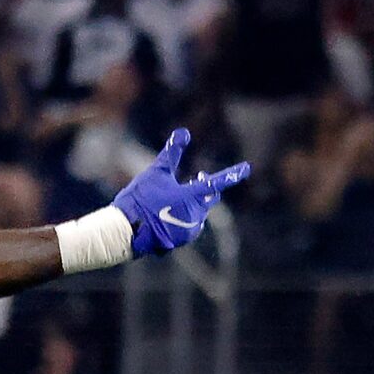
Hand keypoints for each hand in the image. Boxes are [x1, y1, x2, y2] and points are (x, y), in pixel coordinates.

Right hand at [112, 129, 249, 257]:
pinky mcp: (179, 241)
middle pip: (208, 198)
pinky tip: (166, 216)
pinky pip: (186, 227)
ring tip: (175, 199)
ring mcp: (189, 231)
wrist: (126, 231)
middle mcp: (196, 216)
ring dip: (191, 205)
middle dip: (204, 187)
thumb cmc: (141, 198)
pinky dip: (180, 219)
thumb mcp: (156, 172)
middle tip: (197, 177)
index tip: (247, 168)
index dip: (233, 174)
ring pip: (197, 214)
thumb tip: (184, 131)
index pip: (218, 182)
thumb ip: (172, 153)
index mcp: (193, 197)